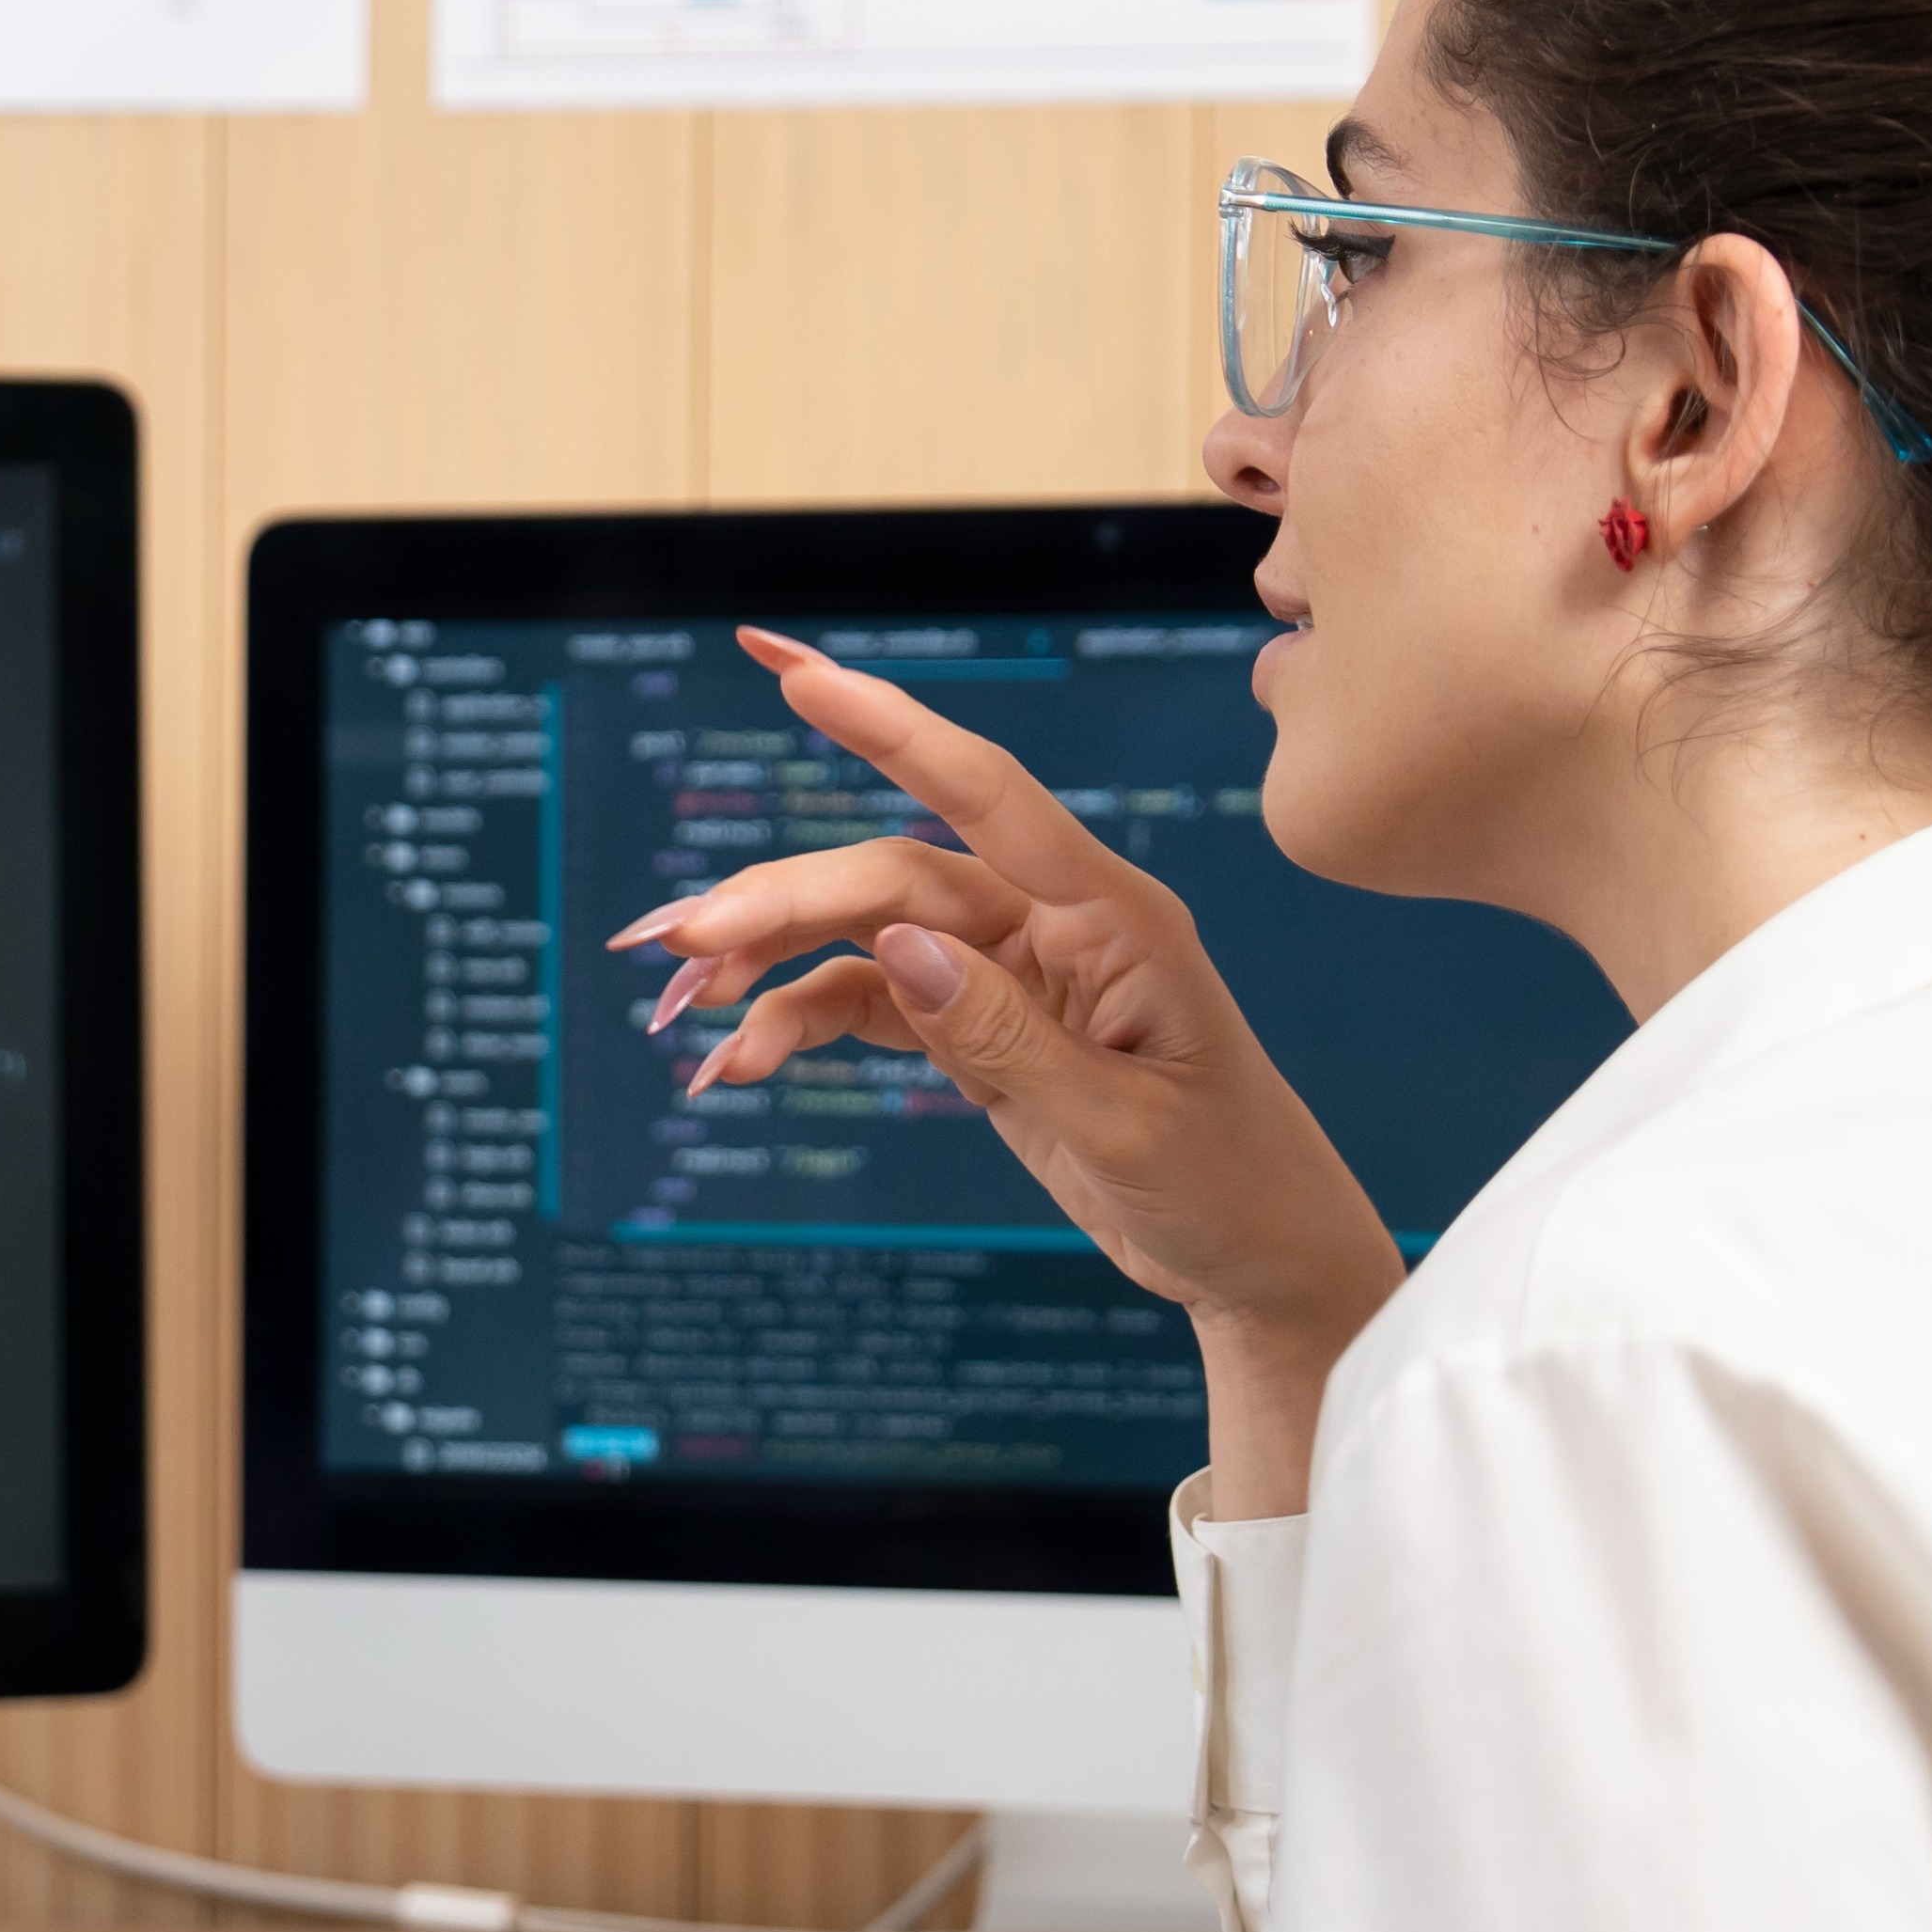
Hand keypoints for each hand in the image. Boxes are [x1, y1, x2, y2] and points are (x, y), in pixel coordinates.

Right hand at [615, 628, 1408, 1511]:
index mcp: (1113, 918)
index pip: (984, 794)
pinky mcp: (984, 1025)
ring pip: (865, 933)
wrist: (1259, 1259)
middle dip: (776, 902)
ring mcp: (1014, 971)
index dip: (886, 727)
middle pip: (890, 879)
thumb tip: (897, 946)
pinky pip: (873, 1001)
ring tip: (680, 1006)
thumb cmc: (1226, 1183)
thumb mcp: (1122, 1126)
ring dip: (770, 960)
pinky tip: (740, 1062)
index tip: (789, 671)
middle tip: (672, 947)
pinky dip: (802, 1023)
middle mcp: (1056, 923)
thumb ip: (1005, 1036)